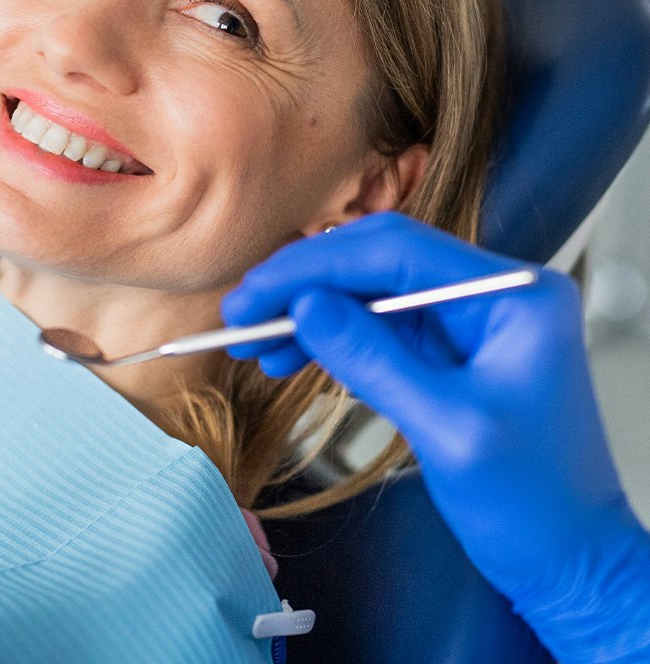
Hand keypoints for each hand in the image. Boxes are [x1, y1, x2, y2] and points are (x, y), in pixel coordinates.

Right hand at [223, 211, 649, 662]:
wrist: (568, 561)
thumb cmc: (533, 504)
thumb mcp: (448, 429)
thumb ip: (373, 360)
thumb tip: (304, 307)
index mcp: (510, 294)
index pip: (397, 250)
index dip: (316, 264)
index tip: (256, 292)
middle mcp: (490, 292)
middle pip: (379, 260)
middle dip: (306, 283)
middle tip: (243, 312)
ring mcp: (467, 319)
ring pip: (369, 292)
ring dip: (309, 312)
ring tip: (255, 343)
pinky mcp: (446, 349)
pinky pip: (376, 327)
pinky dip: (330, 338)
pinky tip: (289, 356)